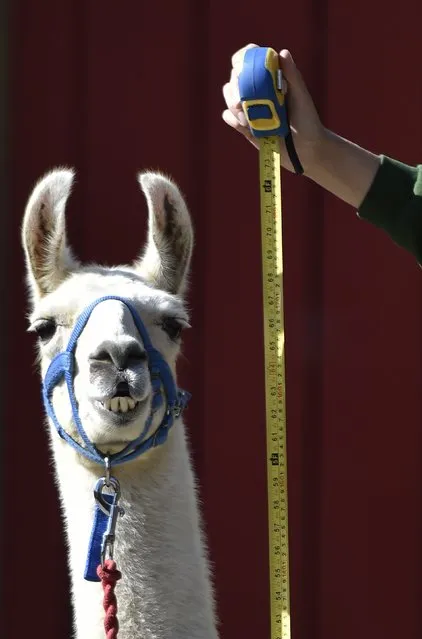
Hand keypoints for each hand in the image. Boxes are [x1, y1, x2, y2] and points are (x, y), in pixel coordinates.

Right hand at [222, 44, 325, 174]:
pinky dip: (232, 119)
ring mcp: (250, 108)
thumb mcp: (302, 98)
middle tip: (241, 103)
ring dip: (233, 105)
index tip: (243, 69)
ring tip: (248, 119)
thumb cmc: (308, 121)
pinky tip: (245, 125)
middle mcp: (257, 91)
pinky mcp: (244, 126)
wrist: (306, 151)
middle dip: (234, 88)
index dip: (242, 59)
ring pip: (229, 98)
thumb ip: (292, 76)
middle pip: (235, 78)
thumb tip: (282, 53)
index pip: (250, 60)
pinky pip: (228, 117)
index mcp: (270, 78)